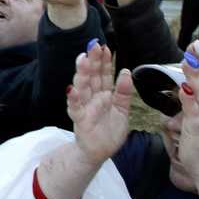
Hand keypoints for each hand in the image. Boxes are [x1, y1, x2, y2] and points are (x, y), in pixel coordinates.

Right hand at [68, 42, 133, 163]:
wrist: (99, 153)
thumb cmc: (109, 131)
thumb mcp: (122, 111)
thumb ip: (124, 92)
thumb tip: (126, 71)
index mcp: (103, 94)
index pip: (103, 74)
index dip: (104, 61)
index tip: (105, 47)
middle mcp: (92, 97)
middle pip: (92, 76)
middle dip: (93, 61)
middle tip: (94, 45)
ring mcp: (84, 107)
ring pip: (82, 87)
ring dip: (82, 73)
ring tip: (83, 59)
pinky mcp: (79, 119)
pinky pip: (75, 108)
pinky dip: (73, 99)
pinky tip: (72, 89)